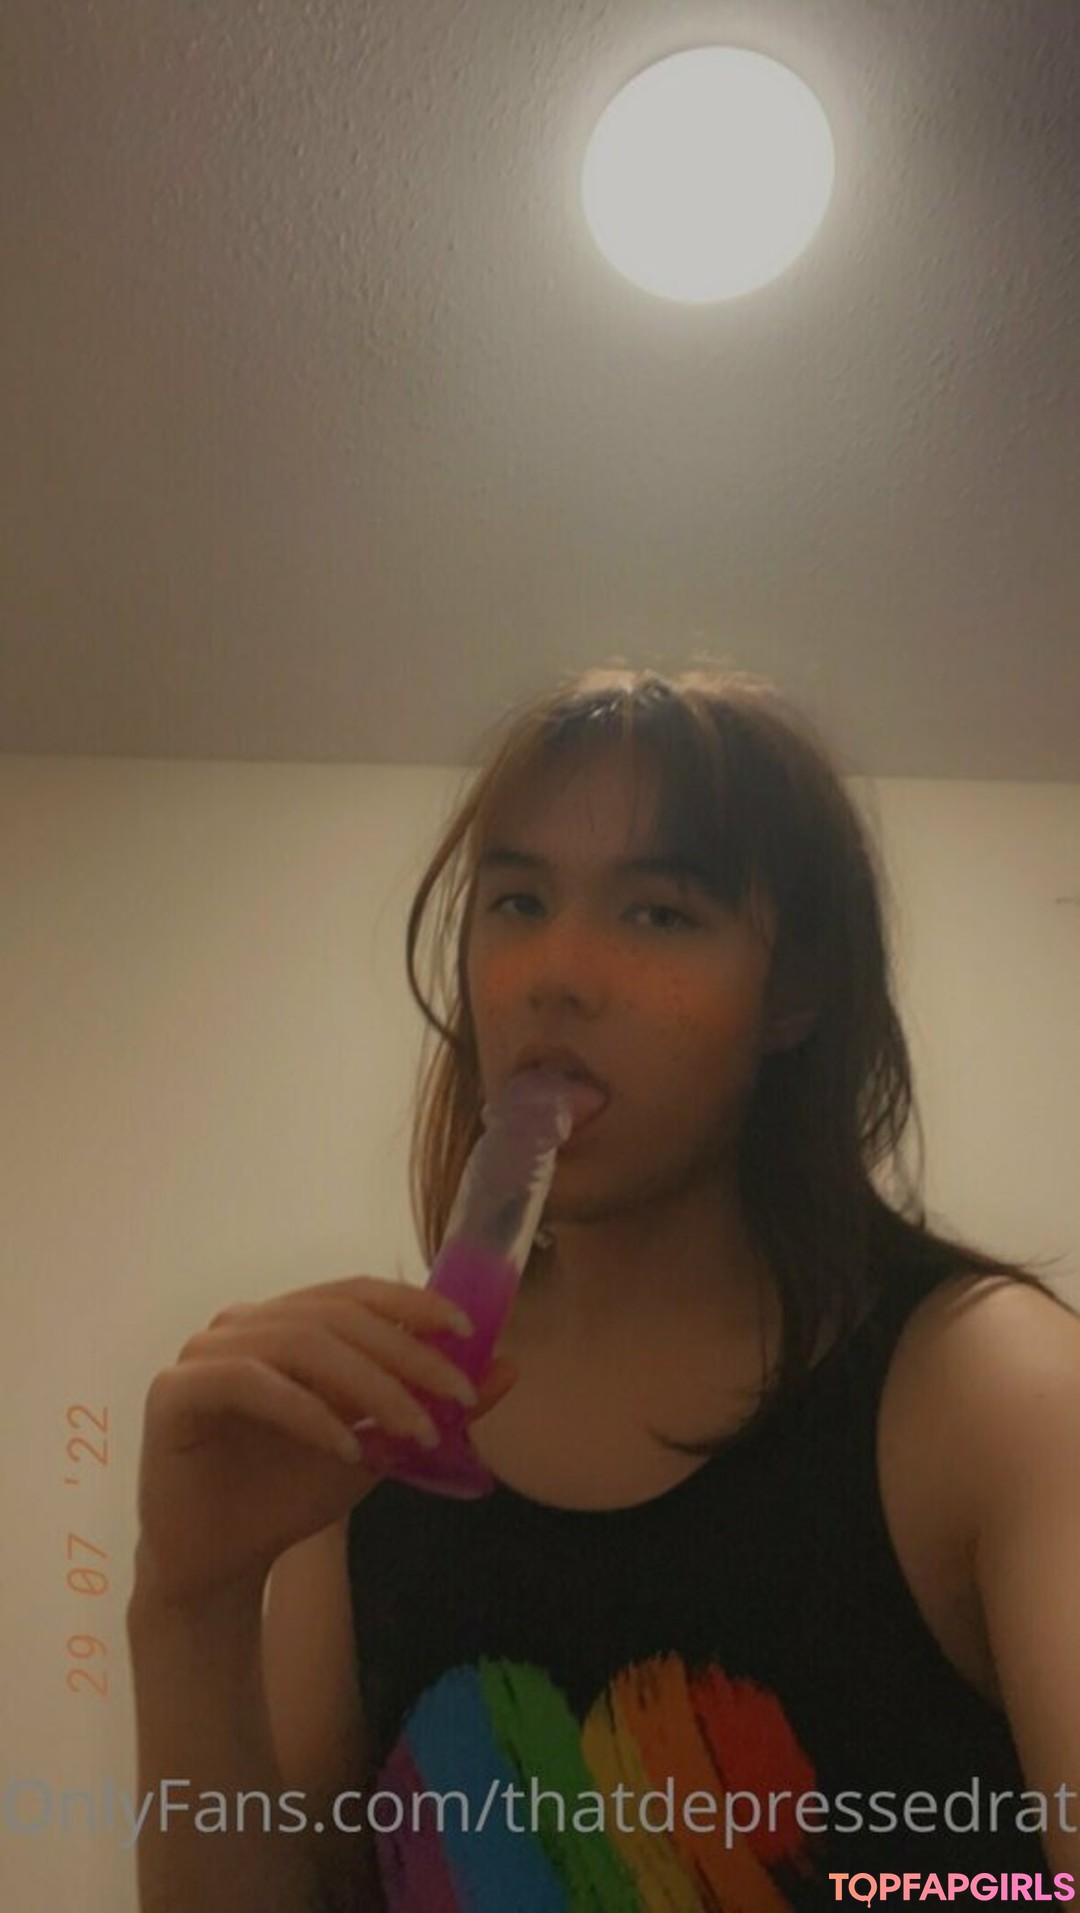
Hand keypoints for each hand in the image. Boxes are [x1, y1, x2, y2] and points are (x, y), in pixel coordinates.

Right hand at [132, 1275, 517, 1605]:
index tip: (470, 1334)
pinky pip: (250, 1382)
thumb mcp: (376, 1449)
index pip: (355, 1293)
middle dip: (407, 1353)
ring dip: (370, 1386)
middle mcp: (242, 1322)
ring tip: (416, 1432)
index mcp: (284, 1321)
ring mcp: (203, 1350)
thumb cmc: (289, 1496)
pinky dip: (308, 1412)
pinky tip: (347, 1449)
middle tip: (459, 1396)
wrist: (220, 1565)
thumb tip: (509, 1367)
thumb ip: (431, 1406)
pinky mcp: (174, 1390)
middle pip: (337, 1316)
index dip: (414, 1304)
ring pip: (302, 1343)